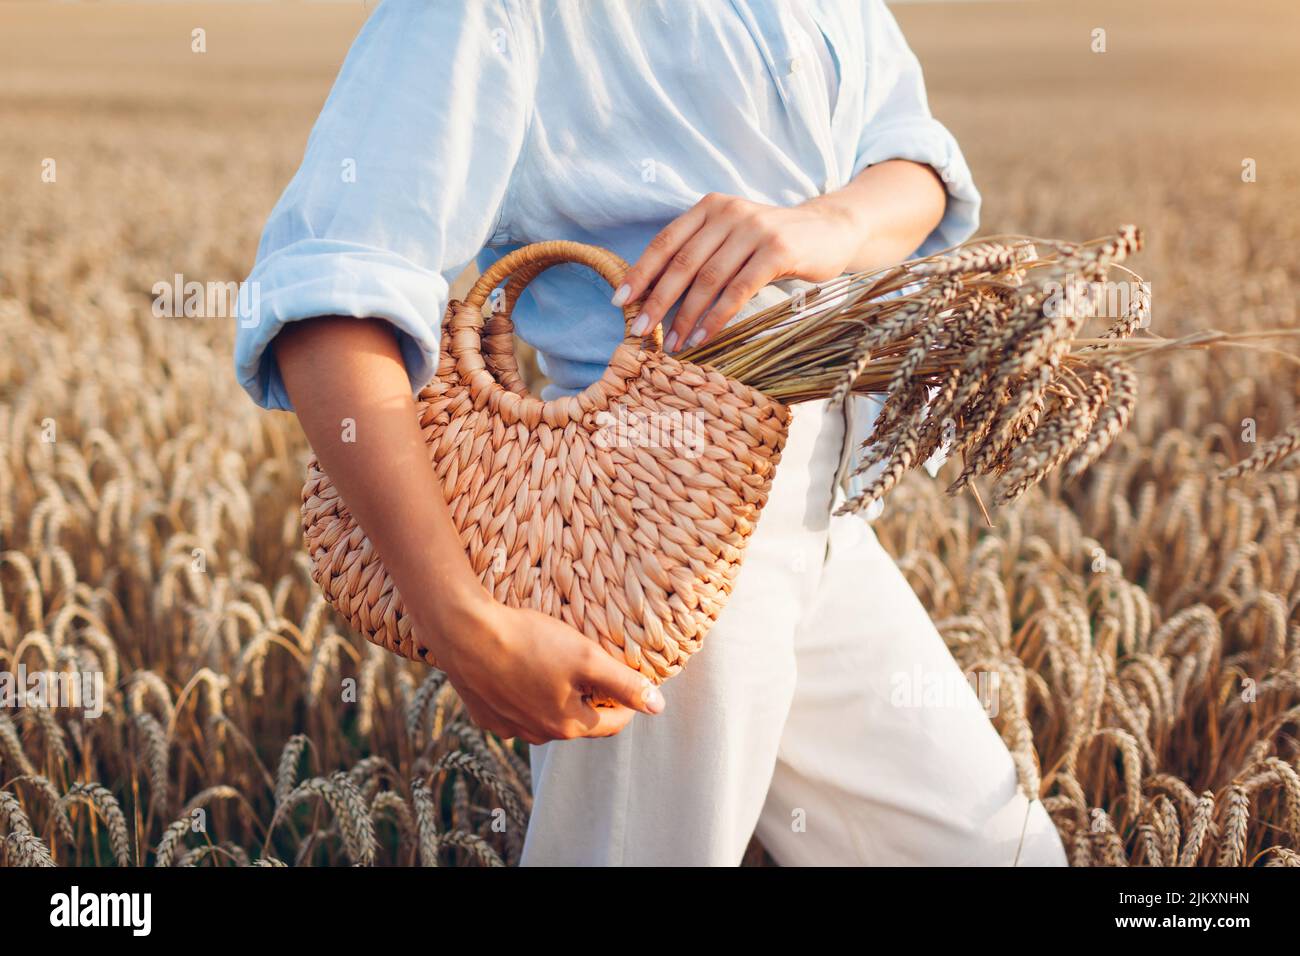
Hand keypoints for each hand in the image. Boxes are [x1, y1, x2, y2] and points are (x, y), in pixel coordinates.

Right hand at [426, 601, 665, 745]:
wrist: (466, 635)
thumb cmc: (529, 643)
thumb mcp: (587, 657)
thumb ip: (625, 684)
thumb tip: (657, 706)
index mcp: (568, 725)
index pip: (613, 723)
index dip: (626, 701)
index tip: (628, 680)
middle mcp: (539, 735)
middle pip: (578, 721)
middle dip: (590, 699)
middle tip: (592, 669)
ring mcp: (509, 728)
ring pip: (546, 717)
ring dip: (557, 698)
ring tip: (556, 667)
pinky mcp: (486, 715)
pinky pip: (516, 710)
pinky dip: (525, 695)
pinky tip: (522, 671)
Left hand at [614, 192, 864, 351]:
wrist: (830, 230)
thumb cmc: (772, 242)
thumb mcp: (732, 236)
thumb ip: (700, 253)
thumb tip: (654, 295)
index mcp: (709, 206)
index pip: (665, 242)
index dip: (640, 273)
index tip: (620, 301)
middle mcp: (728, 212)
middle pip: (682, 263)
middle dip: (657, 301)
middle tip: (638, 331)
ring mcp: (754, 230)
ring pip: (708, 280)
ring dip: (686, 317)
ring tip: (672, 344)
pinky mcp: (776, 251)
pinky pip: (737, 290)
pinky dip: (716, 318)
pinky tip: (703, 338)